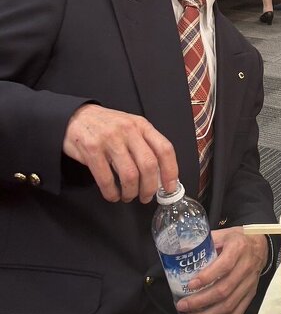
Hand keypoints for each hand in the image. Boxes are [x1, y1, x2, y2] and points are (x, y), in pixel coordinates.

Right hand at [63, 104, 178, 203]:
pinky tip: (113, 194)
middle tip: (146, 197)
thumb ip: (146, 145)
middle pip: (148, 165)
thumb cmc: (107, 125)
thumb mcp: (131, 126)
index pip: (164, 149)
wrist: (76, 116)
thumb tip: (161, 175)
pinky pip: (106, 179)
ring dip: (131, 192)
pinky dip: (112, 193)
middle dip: (150, 187)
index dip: (170, 171)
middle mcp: (128, 130)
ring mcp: (110, 139)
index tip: (170, 188)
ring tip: (128, 196)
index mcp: (142, 125)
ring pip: (129, 175)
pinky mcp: (92, 149)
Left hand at [176, 228, 267, 313]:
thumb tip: (182, 252)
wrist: (261, 245)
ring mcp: (249, 284)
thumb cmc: (237, 239)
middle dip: (201, 302)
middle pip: (224, 290)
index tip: (189, 285)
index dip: (206, 277)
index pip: (224, 266)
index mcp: (238, 248)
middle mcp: (246, 267)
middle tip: (182, 306)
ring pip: (229, 305)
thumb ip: (205, 242)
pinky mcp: (250, 295)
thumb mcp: (222, 234)